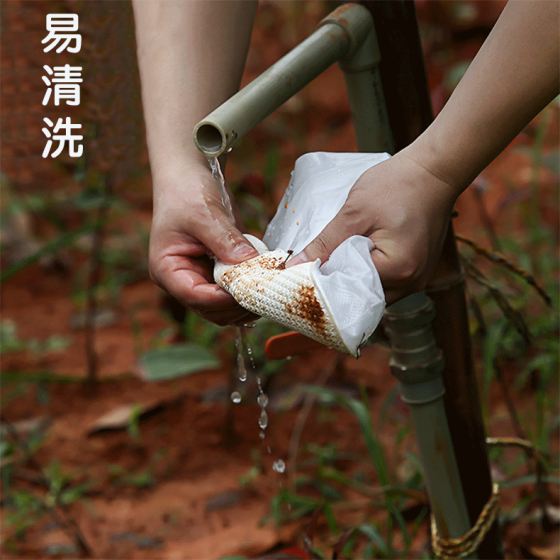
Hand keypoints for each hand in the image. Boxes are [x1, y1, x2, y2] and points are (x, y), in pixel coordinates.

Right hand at [149, 159, 258, 324]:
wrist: (188, 175)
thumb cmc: (186, 191)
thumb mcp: (205, 214)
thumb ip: (226, 242)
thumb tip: (250, 265)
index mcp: (167, 270)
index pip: (195, 297)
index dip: (224, 299)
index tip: (251, 288)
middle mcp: (182, 280)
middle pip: (211, 310)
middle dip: (238, 303)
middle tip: (267, 288)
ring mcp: (200, 278)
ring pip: (225, 308)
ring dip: (246, 301)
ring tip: (270, 283)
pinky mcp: (217, 273)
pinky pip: (235, 293)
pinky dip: (250, 290)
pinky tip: (267, 277)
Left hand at [287, 149, 457, 303]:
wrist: (435, 170)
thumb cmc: (398, 184)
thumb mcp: (354, 212)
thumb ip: (325, 243)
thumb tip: (294, 267)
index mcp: (398, 270)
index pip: (351, 291)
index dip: (325, 283)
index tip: (303, 273)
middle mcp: (412, 282)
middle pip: (364, 298)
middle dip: (340, 285)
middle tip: (316, 268)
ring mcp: (418, 279)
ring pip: (375, 293)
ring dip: (355, 280)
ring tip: (335, 260)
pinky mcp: (418, 270)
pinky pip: (388, 282)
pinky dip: (370, 273)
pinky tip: (356, 256)